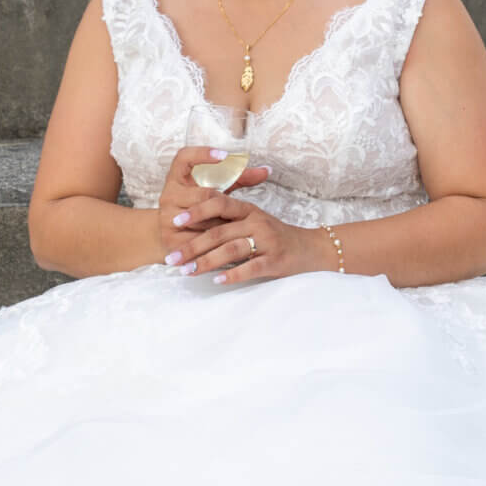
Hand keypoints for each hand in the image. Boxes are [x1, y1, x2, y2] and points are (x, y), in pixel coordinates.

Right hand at [157, 146, 269, 258]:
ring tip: (238, 229)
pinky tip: (229, 245)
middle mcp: (168, 194)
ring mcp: (167, 217)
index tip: (224, 155)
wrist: (172, 235)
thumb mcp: (214, 189)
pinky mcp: (170, 239)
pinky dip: (214, 243)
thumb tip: (267, 170)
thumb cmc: (200, 207)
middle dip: (224, 204)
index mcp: (177, 177)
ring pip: (203, 219)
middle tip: (241, 212)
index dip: (203, 154)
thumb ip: (239, 178)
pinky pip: (198, 241)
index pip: (184, 157)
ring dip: (222, 224)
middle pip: (203, 194)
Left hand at [163, 187, 328, 285]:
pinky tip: (217, 281)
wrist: (312, 250)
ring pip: (230, 250)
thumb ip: (230, 222)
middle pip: (218, 232)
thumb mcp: (255, 222)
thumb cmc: (276, 238)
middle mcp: (256, 222)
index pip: (218, 204)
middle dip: (191, 246)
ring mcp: (267, 241)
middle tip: (172, 259)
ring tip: (187, 271)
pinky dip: (233, 275)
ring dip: (206, 262)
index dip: (196, 212)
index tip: (175, 221)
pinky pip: (251, 267)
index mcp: (248, 210)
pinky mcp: (275, 261)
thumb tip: (196, 227)